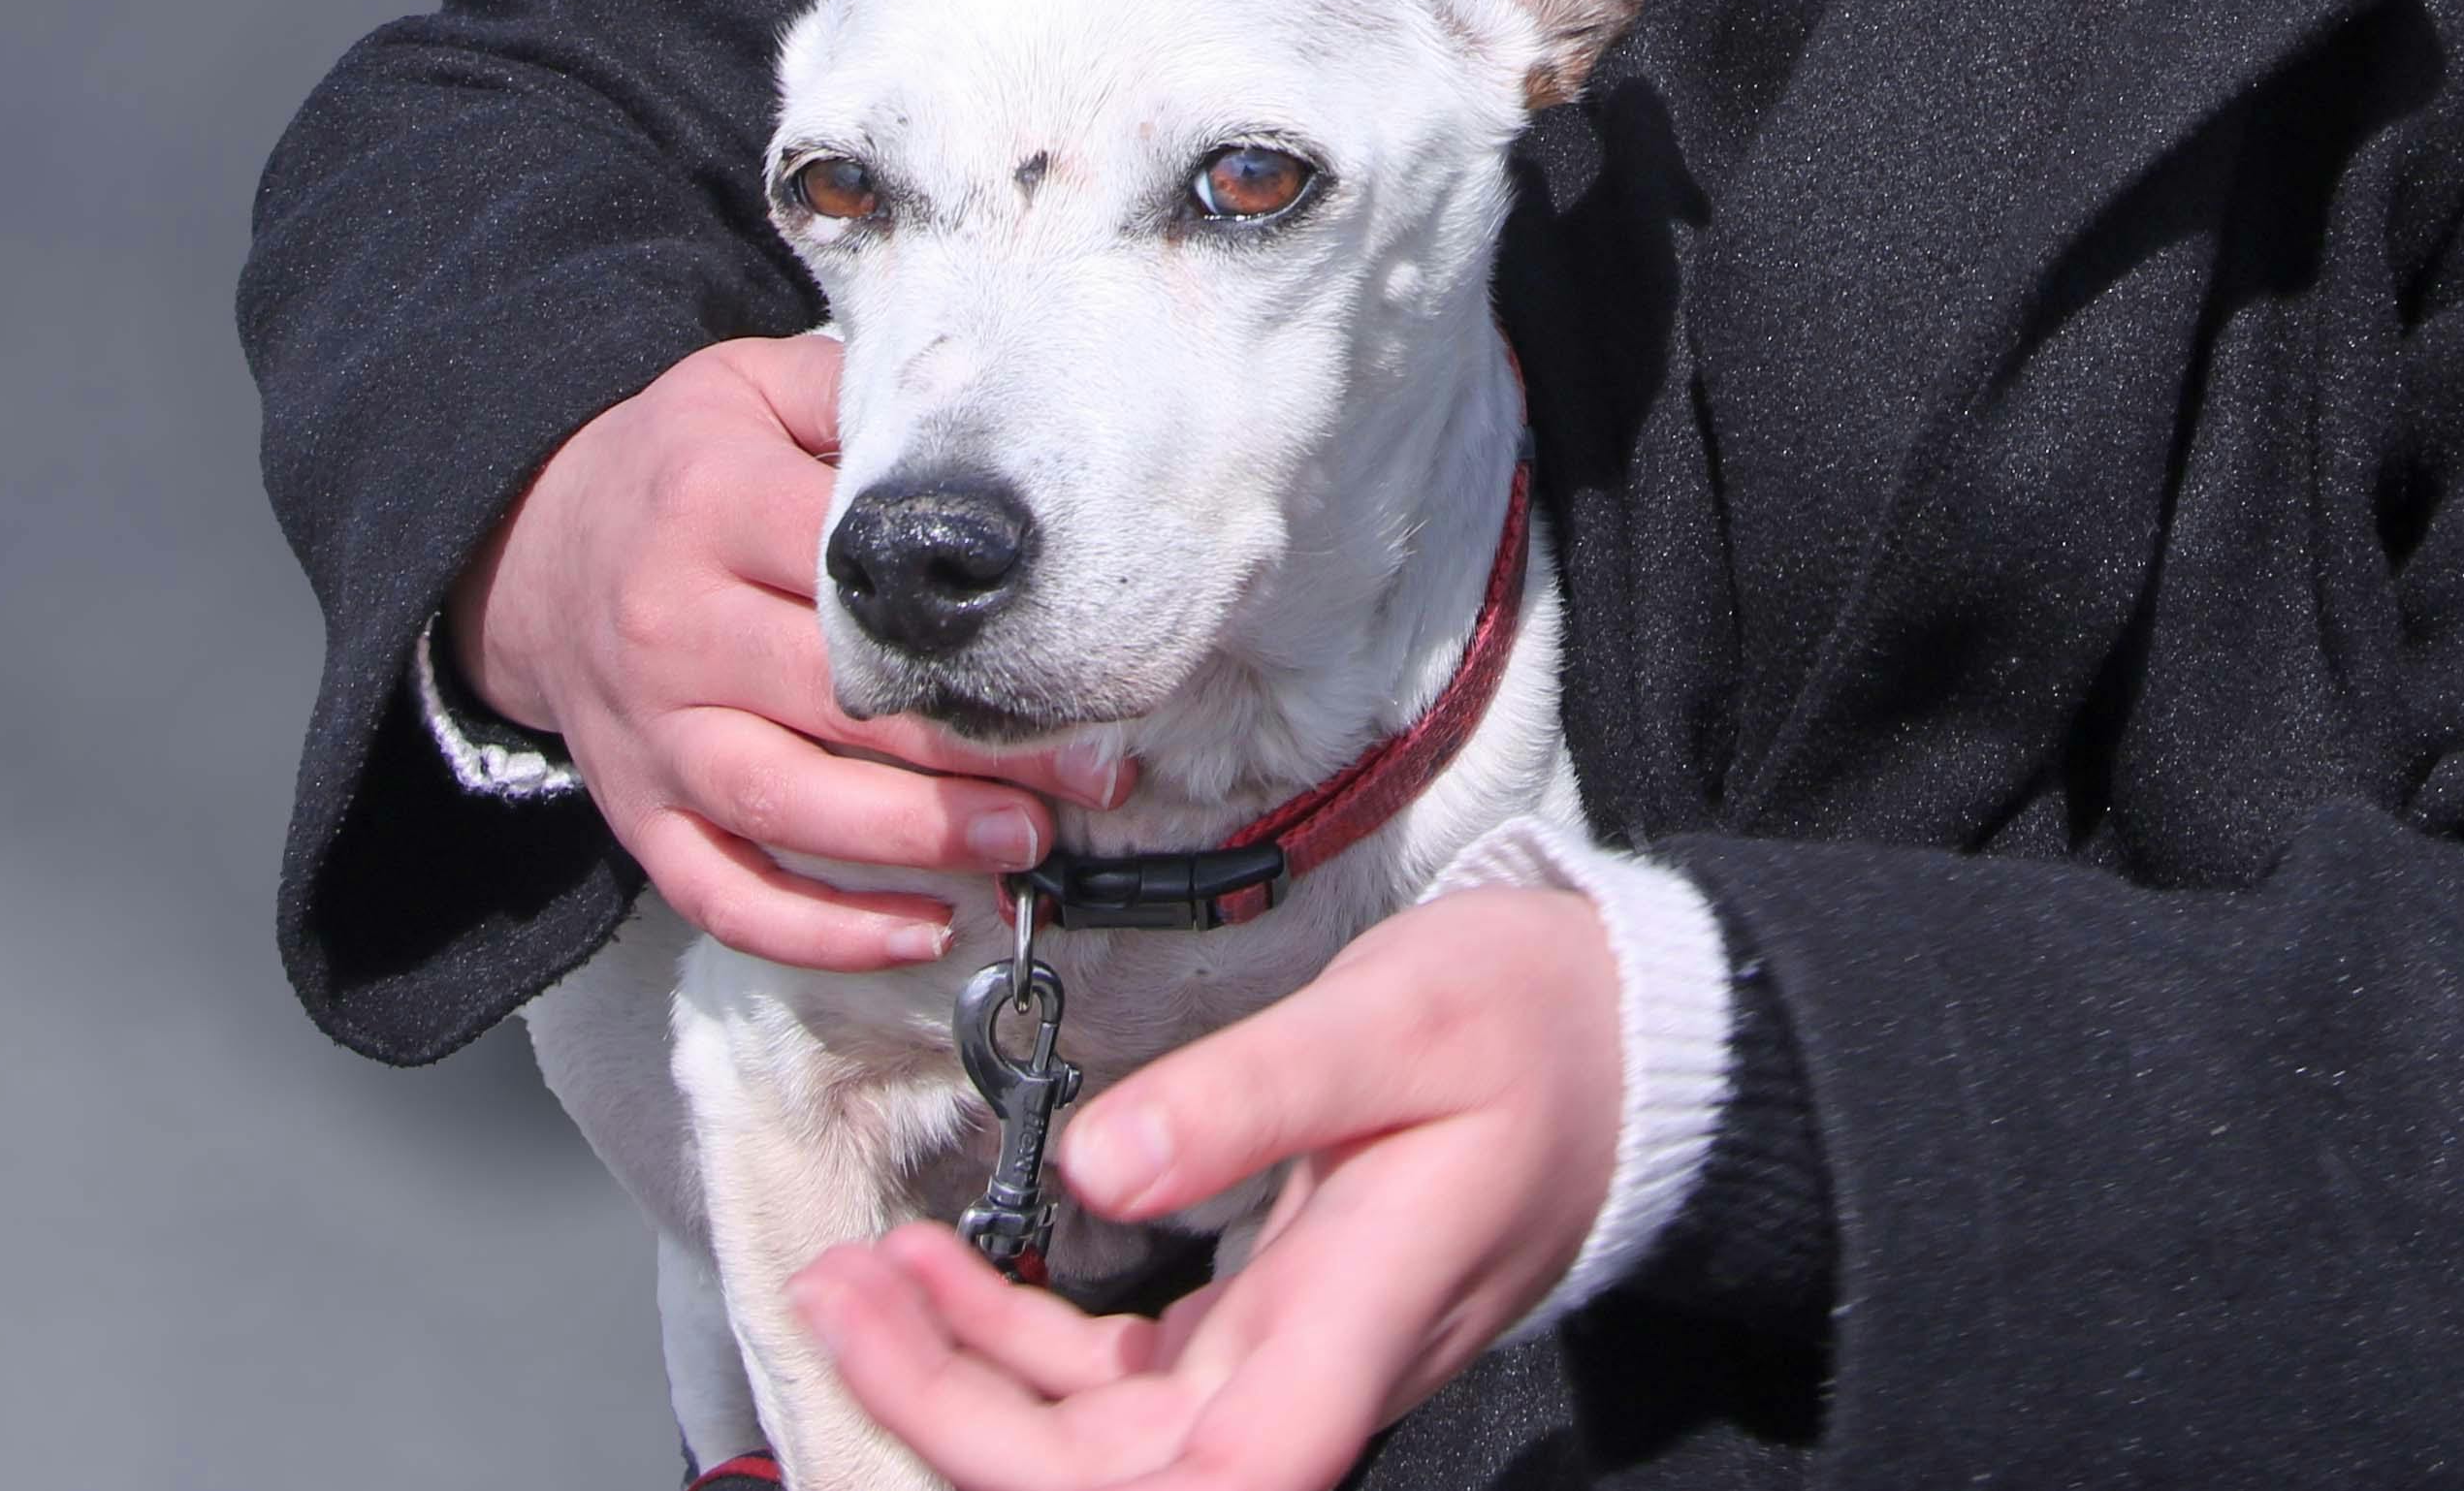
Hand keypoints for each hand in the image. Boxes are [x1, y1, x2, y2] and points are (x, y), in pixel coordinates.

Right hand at [446, 332, 1129, 969]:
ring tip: (1023, 843)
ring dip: (912, 838)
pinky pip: (722, 889)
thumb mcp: (750, 387)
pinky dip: (815, 930)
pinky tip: (915, 933)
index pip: (851, 571)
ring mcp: (650, 731)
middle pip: (835, 698)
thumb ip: (854, 395)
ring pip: (783, 802)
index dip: (966, 616)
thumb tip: (984, 408)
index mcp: (714, 506)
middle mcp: (674, 625)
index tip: (1074, 644)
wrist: (531, 547)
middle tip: (1090, 770)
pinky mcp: (636, 810)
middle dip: (973, 744)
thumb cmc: (679, 464)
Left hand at [791, 887, 1620, 1490]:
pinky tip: (952, 1270)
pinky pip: (1125, 1383)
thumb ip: (1252, 1092)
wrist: (1628, 1040)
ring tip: (859, 1274)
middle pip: (1109, 1479)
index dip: (1048, 1476)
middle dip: (947, 1408)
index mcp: (1350, 1319)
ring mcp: (1288, 1356)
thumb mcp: (1397, 1017)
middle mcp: (1311, 1371)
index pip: (1207, 1481)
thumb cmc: (1532, 1023)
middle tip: (835, 1288)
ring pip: (1098, 1440)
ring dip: (964, 1375)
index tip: (917, 1367)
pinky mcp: (1273, 1320)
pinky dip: (1022, 1339)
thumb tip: (1095, 1166)